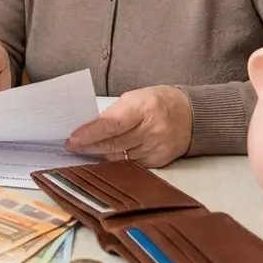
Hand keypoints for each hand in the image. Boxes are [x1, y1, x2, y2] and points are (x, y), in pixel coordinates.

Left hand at [64, 85, 191, 167]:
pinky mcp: (159, 161)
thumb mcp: (134, 98)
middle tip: (71, 147)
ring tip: (83, 151)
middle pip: (113, 144)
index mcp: (144, 108)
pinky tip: (104, 156)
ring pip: (119, 157)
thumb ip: (113, 114)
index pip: (112, 124)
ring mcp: (156, 148)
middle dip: (88, 147)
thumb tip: (88, 129)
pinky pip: (130, 164)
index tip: (72, 139)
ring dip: (99, 155)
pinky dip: (116, 160)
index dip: (90, 134)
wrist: (191, 115)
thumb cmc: (157, 102)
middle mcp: (152, 130)